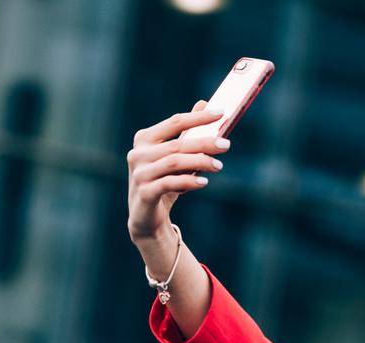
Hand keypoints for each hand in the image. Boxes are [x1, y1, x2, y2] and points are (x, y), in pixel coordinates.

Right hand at [125, 101, 230, 246]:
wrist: (147, 216)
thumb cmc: (163, 181)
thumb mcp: (175, 156)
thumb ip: (186, 132)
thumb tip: (203, 104)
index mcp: (145, 138)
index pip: (175, 122)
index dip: (199, 117)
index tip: (221, 112)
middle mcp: (138, 153)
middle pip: (177, 144)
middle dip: (204, 143)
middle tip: (226, 145)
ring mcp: (139, 173)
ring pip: (174, 163)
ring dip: (199, 162)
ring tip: (218, 166)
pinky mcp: (144, 193)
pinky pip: (169, 184)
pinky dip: (188, 182)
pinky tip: (204, 183)